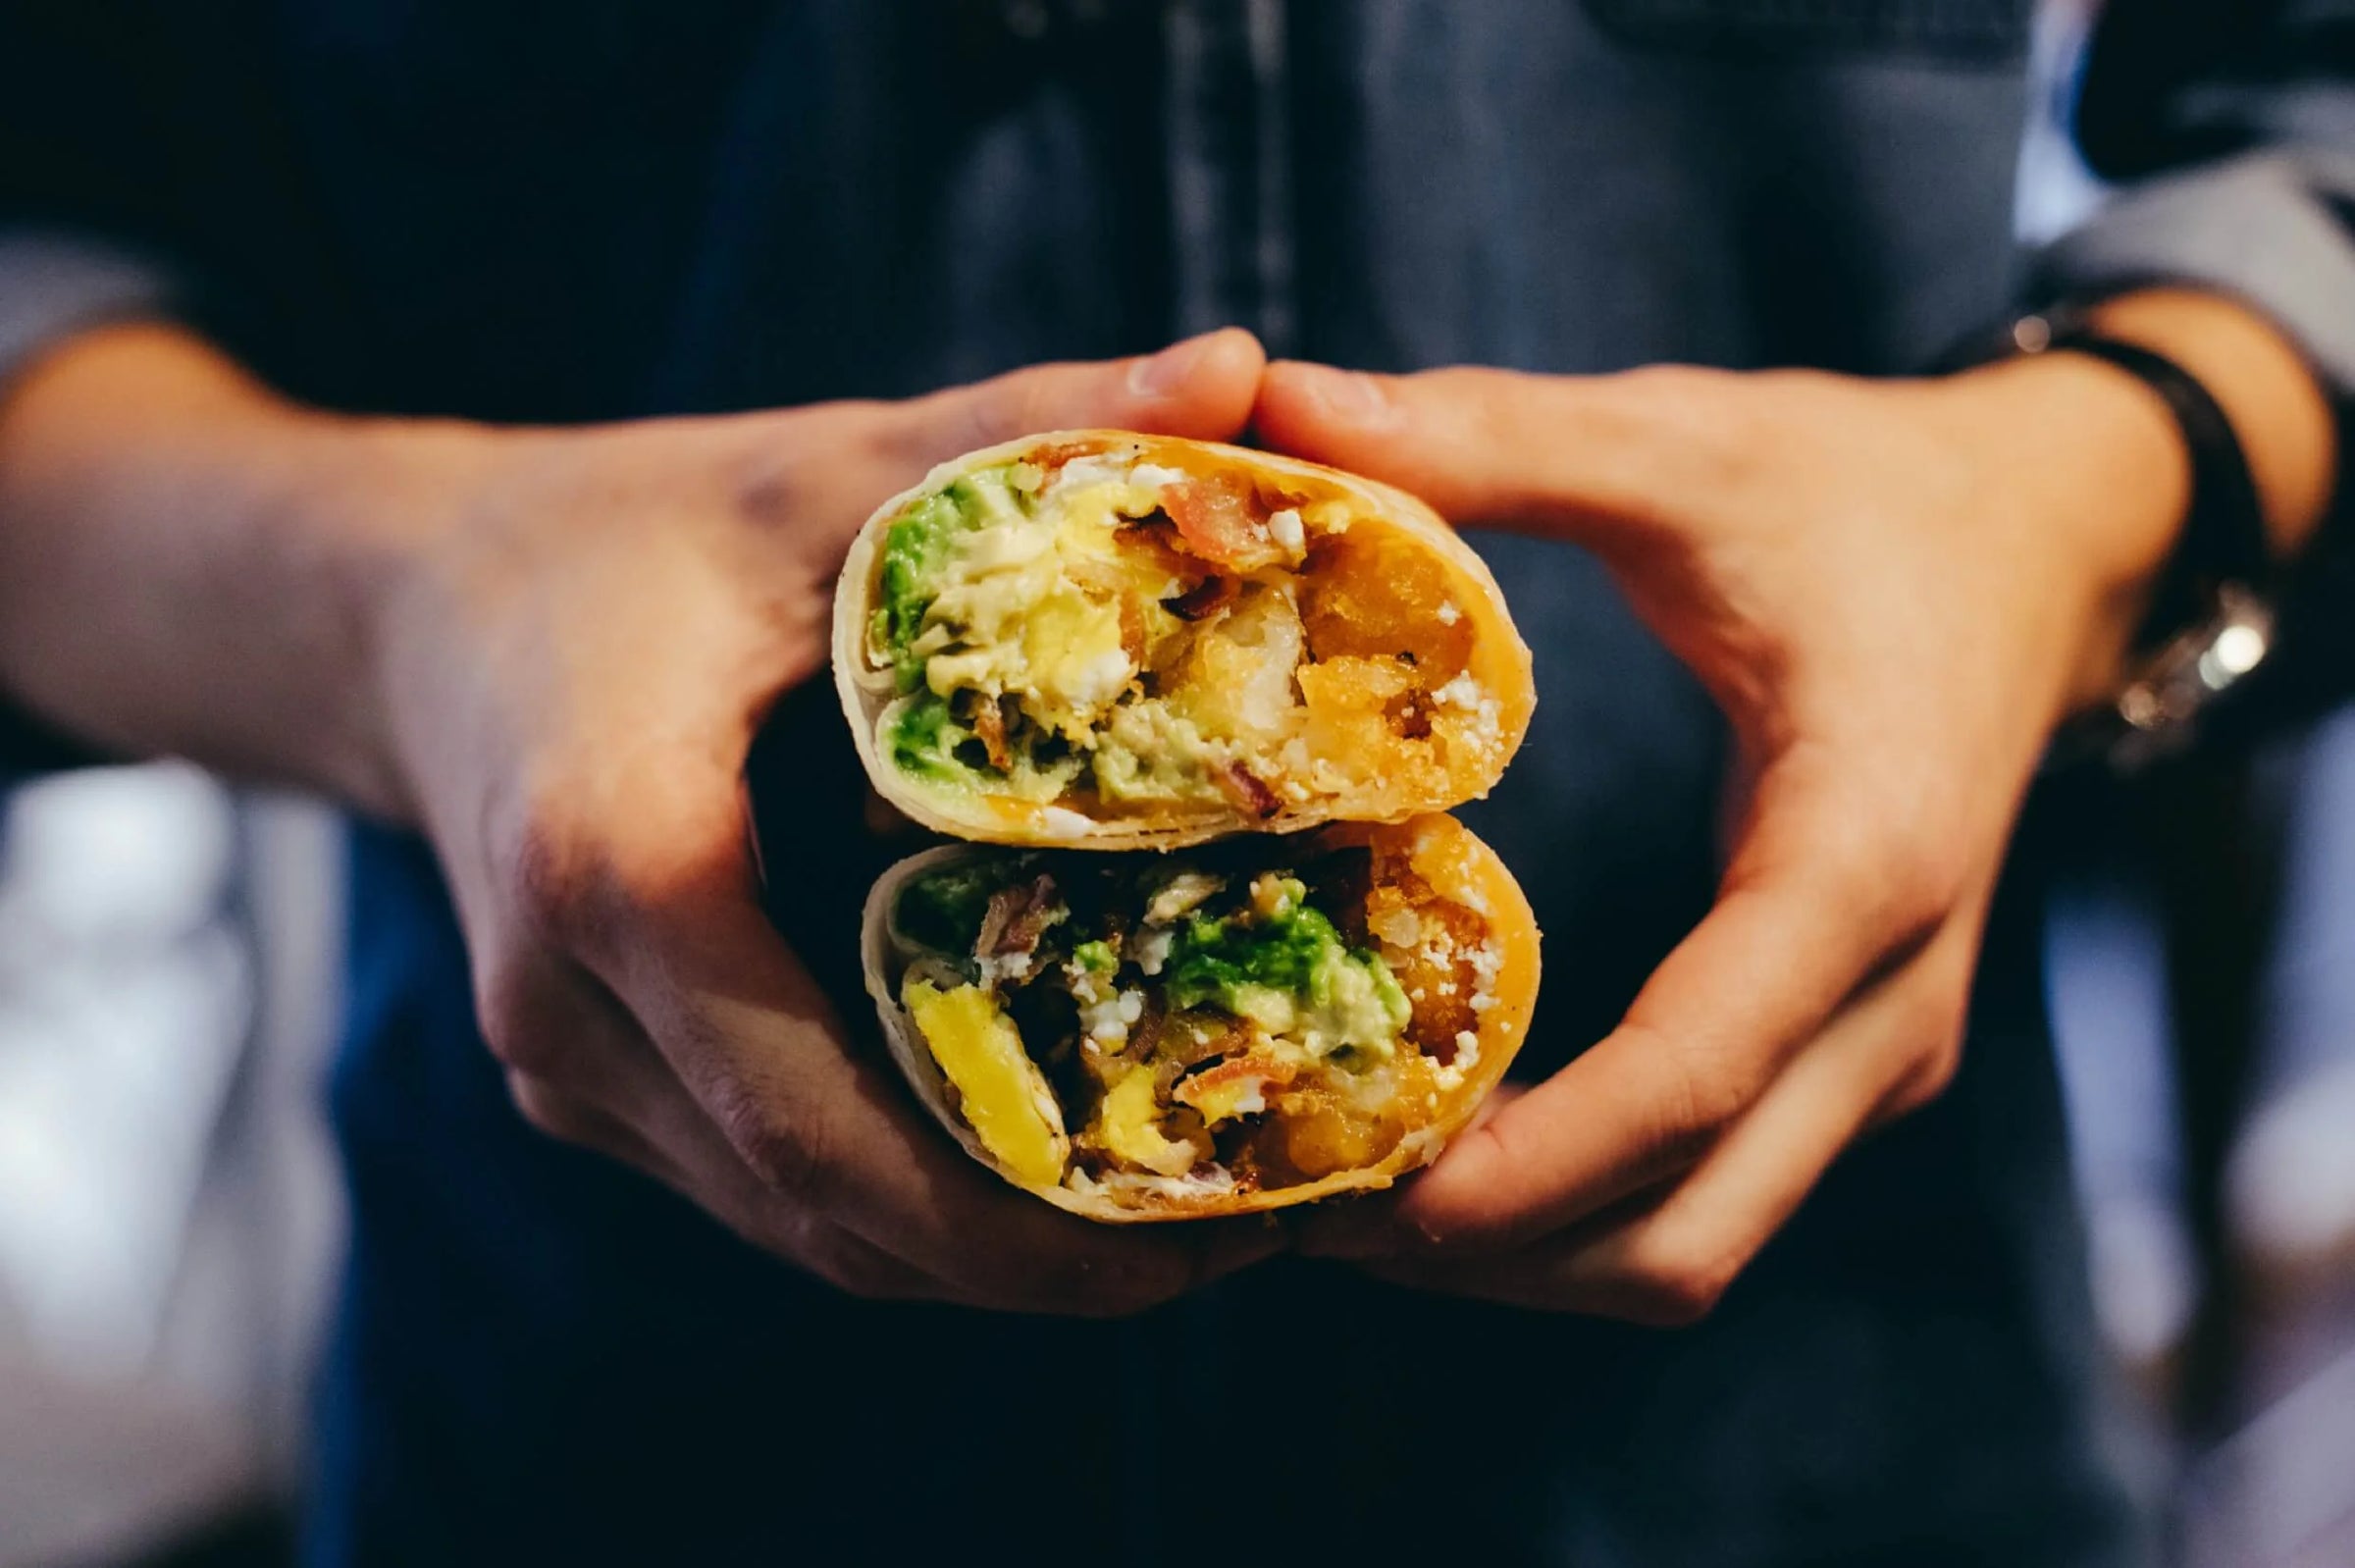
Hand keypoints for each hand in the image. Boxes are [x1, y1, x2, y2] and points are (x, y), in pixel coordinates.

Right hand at [348, 328, 1276, 1312]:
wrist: (406, 614)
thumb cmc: (617, 536)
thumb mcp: (814, 472)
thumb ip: (1020, 431)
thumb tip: (1239, 370)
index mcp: (616, 862)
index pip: (823, 1108)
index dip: (1019, 1203)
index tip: (1201, 1223)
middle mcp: (568, 1008)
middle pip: (829, 1209)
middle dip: (1039, 1261)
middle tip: (1243, 1246)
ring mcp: (565, 1068)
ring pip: (798, 1228)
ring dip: (980, 1260)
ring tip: (1177, 1232)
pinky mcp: (584, 1084)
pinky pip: (764, 1187)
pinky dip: (903, 1213)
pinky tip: (1043, 1180)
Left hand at [1253, 350, 2196, 1319]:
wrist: (2038, 547)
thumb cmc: (1863, 497)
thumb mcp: (1684, 448)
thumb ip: (1490, 436)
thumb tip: (1270, 401)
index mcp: (1861, 858)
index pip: (1689, 1077)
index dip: (1521, 1163)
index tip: (1358, 1188)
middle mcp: (1886, 998)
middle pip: (1686, 1228)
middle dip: (1492, 1249)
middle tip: (1299, 1197)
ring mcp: (1878, 1049)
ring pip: (1696, 1244)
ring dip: (1525, 1253)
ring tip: (1342, 1185)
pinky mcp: (1848, 1056)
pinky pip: (1708, 1195)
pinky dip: (1576, 1211)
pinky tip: (1444, 1141)